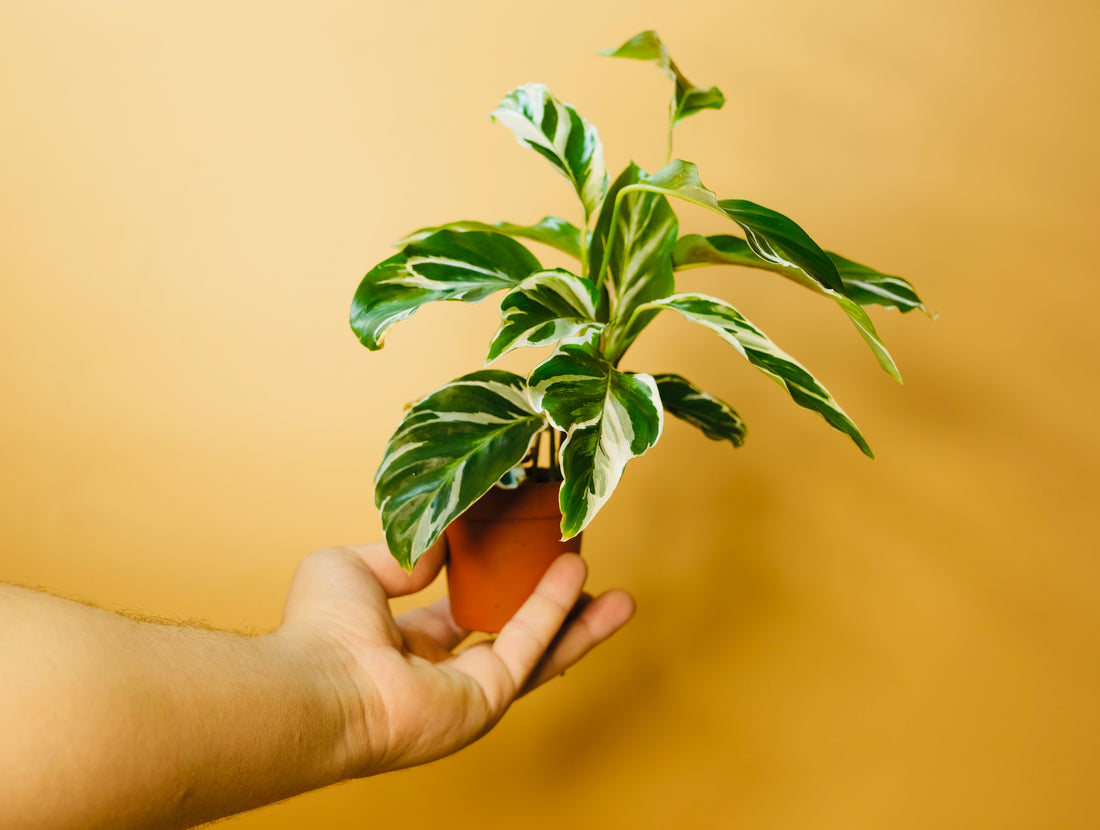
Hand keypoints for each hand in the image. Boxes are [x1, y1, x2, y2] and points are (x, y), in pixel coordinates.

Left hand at [276, 541, 634, 775]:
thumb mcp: (353, 565)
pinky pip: (529, 645)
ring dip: (575, 616)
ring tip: (616, 590)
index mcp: (405, 645)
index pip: (463, 614)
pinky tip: (579, 576)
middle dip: (554, 610)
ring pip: (536, 647)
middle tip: (582, 577)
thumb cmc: (318, 631)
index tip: (521, 554)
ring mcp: (468, 691)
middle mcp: (442, 673)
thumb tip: (439, 544)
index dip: (495, 585)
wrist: (319, 682)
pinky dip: (557, 610)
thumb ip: (403, 551)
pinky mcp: (487, 698)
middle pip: (513, 636)